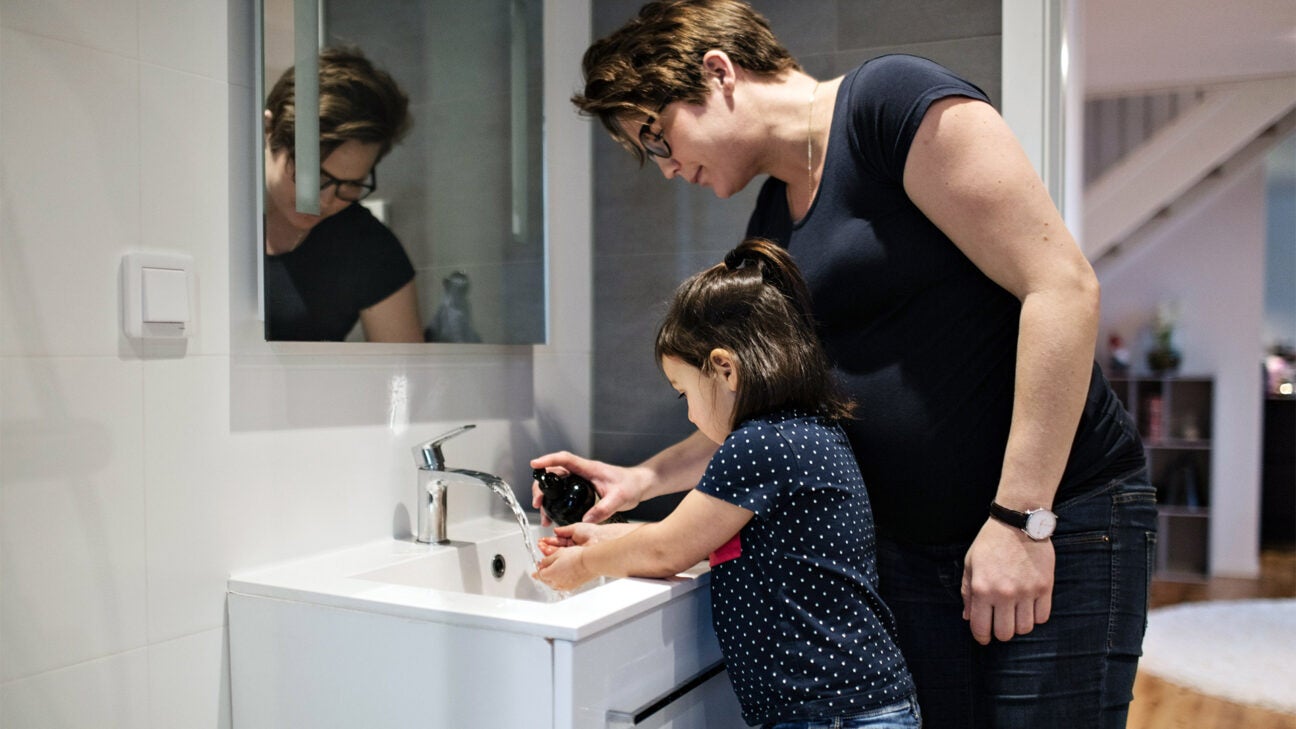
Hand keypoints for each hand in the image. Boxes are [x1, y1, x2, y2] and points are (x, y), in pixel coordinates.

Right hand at [530, 451, 646, 523]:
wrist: (639, 485)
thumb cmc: (631, 485)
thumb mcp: (620, 498)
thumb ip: (604, 508)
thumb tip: (585, 519)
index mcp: (589, 468)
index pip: (565, 459)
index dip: (548, 460)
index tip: (535, 465)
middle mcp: (582, 472)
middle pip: (555, 473)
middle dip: (542, 486)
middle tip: (537, 502)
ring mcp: (581, 479)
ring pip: (557, 484)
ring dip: (547, 496)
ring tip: (543, 514)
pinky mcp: (582, 488)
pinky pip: (564, 492)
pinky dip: (555, 502)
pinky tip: (553, 515)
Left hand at [533, 545, 592, 591]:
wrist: (589, 562)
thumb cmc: (576, 557)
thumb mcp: (557, 553)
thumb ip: (547, 560)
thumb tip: (542, 563)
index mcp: (550, 574)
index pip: (539, 574)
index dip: (537, 570)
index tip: (536, 568)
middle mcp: (556, 582)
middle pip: (545, 580)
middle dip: (543, 575)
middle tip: (542, 571)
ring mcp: (565, 586)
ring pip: (553, 585)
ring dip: (550, 580)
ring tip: (551, 574)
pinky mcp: (572, 587)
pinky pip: (562, 586)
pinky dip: (559, 582)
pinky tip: (561, 578)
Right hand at [537, 523, 603, 554]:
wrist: (600, 540)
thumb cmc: (592, 532)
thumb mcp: (575, 528)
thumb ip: (564, 530)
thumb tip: (555, 530)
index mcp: (574, 539)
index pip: (559, 541)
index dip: (550, 541)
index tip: (543, 540)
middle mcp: (573, 547)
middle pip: (557, 548)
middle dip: (547, 546)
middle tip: (539, 545)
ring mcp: (574, 554)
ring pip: (558, 554)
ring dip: (548, 551)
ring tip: (541, 548)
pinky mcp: (574, 560)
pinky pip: (562, 558)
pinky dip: (554, 557)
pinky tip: (548, 554)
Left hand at [961, 518, 1054, 644]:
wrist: (1018, 523)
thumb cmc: (990, 543)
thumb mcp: (970, 564)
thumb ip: (967, 593)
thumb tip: (968, 617)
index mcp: (982, 589)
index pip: (981, 628)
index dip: (981, 637)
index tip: (984, 637)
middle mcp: (1004, 593)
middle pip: (1006, 633)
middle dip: (1001, 632)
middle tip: (1000, 622)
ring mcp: (1027, 591)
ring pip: (1025, 628)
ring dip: (1019, 624)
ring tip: (1015, 612)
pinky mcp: (1045, 587)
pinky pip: (1042, 617)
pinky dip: (1035, 616)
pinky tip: (1029, 606)